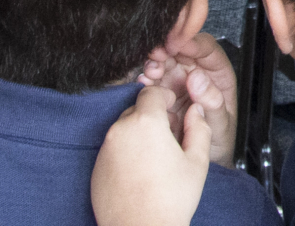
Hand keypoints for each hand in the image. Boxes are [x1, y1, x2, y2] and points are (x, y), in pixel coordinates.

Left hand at [91, 85, 211, 225]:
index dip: (165, 97)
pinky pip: (113, 148)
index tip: (173, 108)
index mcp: (146, 123)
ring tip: (154, 159)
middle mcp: (121, 130)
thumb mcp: (197, 161)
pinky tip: (139, 172)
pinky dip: (125, 152)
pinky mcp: (96, 166)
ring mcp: (105, 149)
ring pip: (124, 129)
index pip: (152, 93)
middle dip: (153, 118)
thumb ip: (199, 128)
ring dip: (138, 135)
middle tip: (168, 138)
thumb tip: (196, 110)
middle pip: (137, 110)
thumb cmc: (169, 200)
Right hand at [136, 30, 236, 166]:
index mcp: (217, 74)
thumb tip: (197, 78)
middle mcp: (196, 73)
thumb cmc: (219, 142)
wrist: (201, 163)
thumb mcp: (221, 125)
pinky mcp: (162, 94)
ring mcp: (178, 83)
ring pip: (164, 63)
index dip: (191, 42)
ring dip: (154, 64)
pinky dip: (145, 80)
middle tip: (156, 55)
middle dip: (167, 50)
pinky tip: (143, 83)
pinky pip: (152, 82)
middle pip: (180, 52)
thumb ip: (212, 102)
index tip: (177, 44)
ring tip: (150, 73)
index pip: (206, 48)